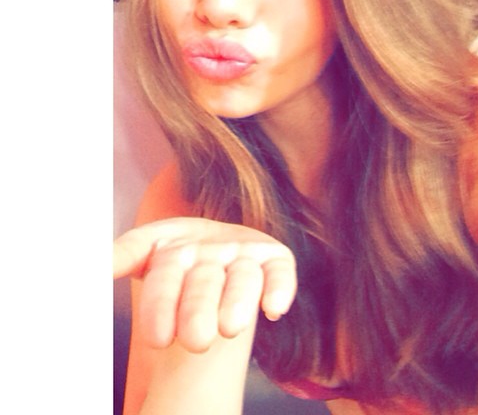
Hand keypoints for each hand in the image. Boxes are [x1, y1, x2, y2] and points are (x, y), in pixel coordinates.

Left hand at [114, 218, 296, 352]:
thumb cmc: (179, 260)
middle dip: (198, 309)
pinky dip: (280, 287)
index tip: (158, 340)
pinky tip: (273, 309)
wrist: (219, 246)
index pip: (165, 273)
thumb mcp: (149, 253)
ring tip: (230, 328)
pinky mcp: (274, 258)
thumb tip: (86, 264)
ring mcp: (245, 252)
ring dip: (238, 301)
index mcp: (176, 246)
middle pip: (204, 280)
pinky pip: (281, 270)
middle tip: (194, 341)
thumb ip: (124, 255)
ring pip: (243, 276)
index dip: (161, 303)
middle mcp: (212, 248)